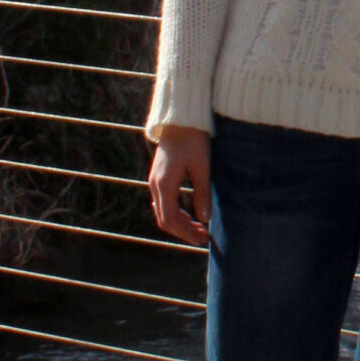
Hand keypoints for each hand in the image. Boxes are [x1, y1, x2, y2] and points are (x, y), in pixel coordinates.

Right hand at [149, 126, 211, 242]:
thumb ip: (202, 194)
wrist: (179, 121)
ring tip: (200, 228)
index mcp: (164, 184)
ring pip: (164, 212)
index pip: (170, 219)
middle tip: (204, 237)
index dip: (185, 233)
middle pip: (165, 219)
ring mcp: (155, 182)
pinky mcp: (159, 178)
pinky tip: (190, 215)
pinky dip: (177, 213)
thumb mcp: (202, 167)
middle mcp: (155, 185)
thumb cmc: (192, 141)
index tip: (202, 239)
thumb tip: (204, 218)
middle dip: (184, 231)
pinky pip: (164, 203)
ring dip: (181, 223)